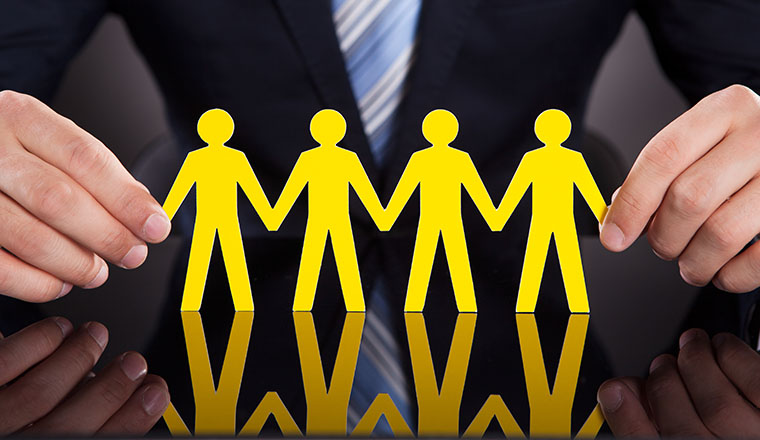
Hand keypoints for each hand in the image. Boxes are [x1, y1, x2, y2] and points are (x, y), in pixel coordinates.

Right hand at [0, 90, 170, 301]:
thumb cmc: (12, 153)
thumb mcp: (48, 142)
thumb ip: (93, 173)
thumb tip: (143, 212)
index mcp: (22, 118)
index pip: (84, 159)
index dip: (126, 198)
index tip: (155, 225)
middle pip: (58, 199)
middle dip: (106, 235)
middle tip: (132, 254)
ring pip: (29, 237)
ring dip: (74, 264)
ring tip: (96, 272)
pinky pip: (0, 268)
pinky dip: (37, 284)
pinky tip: (58, 282)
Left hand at [0, 317, 169, 435]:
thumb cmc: (14, 423)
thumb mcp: (53, 439)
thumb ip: (85, 422)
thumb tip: (127, 399)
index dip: (131, 420)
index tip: (154, 392)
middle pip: (69, 422)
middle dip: (111, 389)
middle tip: (133, 362)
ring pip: (38, 391)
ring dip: (78, 357)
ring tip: (95, 335)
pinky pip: (2, 362)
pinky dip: (37, 341)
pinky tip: (56, 329)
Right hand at [598, 329, 759, 436]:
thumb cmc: (734, 436)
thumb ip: (649, 428)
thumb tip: (618, 394)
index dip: (627, 416)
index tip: (616, 390)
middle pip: (682, 423)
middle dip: (663, 384)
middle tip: (662, 364)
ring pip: (718, 403)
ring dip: (696, 362)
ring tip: (692, 346)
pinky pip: (757, 382)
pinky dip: (733, 357)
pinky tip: (725, 348)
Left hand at [601, 84, 759, 291]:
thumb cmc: (742, 151)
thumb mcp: (703, 141)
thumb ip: (662, 173)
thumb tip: (620, 217)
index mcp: (726, 109)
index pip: (663, 156)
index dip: (632, 202)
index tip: (613, 235)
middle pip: (689, 197)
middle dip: (663, 236)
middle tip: (662, 247)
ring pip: (721, 233)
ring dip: (693, 262)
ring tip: (691, 263)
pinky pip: (758, 260)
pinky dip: (731, 276)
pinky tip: (723, 270)